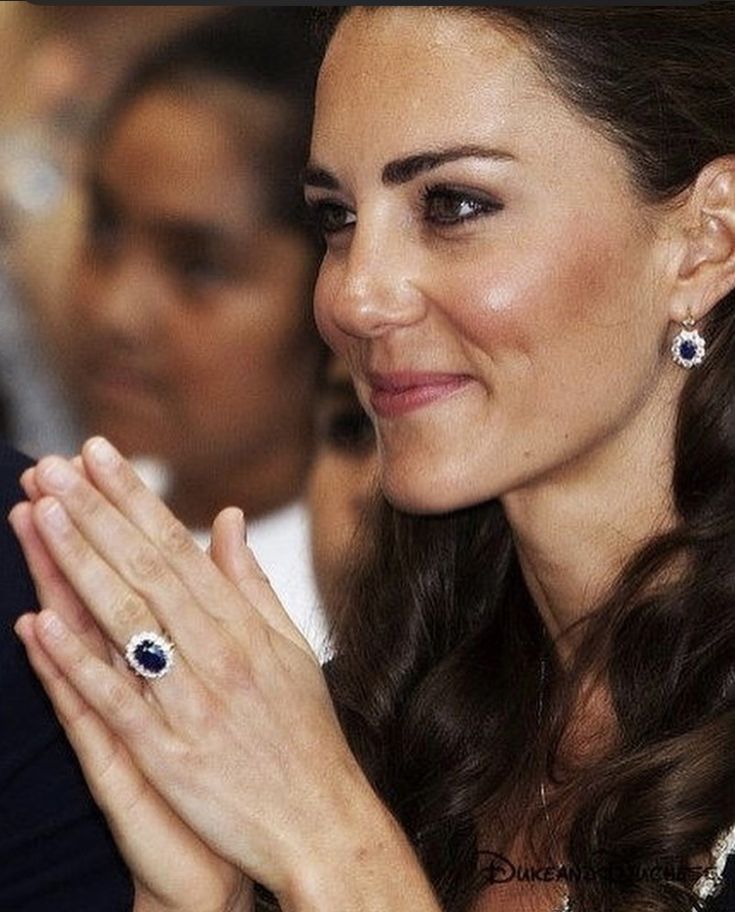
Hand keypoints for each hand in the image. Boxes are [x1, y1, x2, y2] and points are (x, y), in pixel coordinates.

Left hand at [11, 438, 397, 905]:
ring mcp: (192, 701)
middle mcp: (217, 652)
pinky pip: (117, 700)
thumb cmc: (304, 731)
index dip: (134, 498)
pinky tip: (40, 622)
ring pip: (127, 620)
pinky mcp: (169, 754)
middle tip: (53, 464)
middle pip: (146, 569)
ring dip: (79, 563)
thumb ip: (251, 580)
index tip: (99, 454)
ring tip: (42, 513)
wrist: (321, 819)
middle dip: (95, 512)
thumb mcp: (290, 646)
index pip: (177, 546)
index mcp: (244, 624)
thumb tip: (226, 518)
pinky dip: (78, 662)